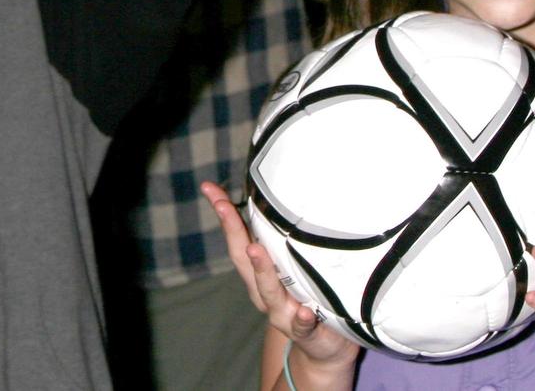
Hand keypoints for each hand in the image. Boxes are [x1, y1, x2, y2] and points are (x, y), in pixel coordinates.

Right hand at [200, 182, 360, 382]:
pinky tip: (304, 311)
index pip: (239, 237)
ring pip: (268, 291)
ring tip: (255, 250)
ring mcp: (282, 311)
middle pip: (244, 259)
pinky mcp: (304, 331)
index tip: (209, 188)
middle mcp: (263, 290)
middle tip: (224, 206)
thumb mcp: (297, 266)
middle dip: (233, 231)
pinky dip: (301, 318)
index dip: (225, 214)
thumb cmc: (309, 296)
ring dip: (261, 270)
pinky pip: (301, 324)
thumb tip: (290, 195)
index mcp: (260, 271)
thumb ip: (290, 241)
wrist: (325, 346)